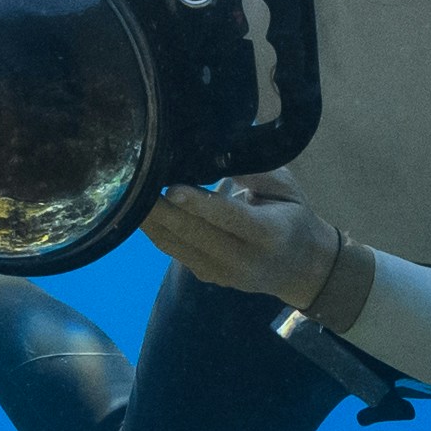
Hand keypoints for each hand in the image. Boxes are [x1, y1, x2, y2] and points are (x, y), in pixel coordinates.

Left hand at [145, 182, 328, 303]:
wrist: (301, 269)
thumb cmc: (294, 216)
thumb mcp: (287, 188)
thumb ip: (254, 173)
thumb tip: (215, 154)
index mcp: (270, 234)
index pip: (229, 218)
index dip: (199, 204)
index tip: (171, 188)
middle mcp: (244, 259)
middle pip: (194, 234)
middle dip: (160, 211)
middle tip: (133, 184)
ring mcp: (222, 274)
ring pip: (176, 246)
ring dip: (150, 221)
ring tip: (128, 194)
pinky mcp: (206, 277)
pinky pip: (174, 252)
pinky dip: (156, 230)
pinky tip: (142, 210)